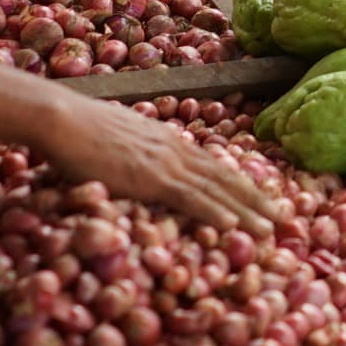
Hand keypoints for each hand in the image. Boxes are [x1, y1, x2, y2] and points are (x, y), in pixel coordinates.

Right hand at [36, 98, 276, 235]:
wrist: (62, 118)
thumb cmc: (77, 129)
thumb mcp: (115, 138)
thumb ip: (133, 151)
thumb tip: (135, 163)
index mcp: (167, 139)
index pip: (211, 164)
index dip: (238, 182)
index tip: (260, 196)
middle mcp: (174, 149)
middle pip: (223, 176)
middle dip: (255, 198)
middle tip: (283, 217)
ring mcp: (165, 163)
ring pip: (216, 189)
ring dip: (246, 210)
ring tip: (270, 227)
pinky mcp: (151, 178)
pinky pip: (191, 198)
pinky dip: (215, 212)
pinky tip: (233, 226)